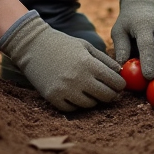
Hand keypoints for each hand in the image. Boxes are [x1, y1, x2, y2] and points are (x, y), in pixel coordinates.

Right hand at [0, 12, 125, 111]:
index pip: (115, 82)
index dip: (120, 84)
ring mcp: (65, 90)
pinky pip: (73, 109)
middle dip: (111, 94)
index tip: (118, 84)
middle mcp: (78, 78)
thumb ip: (105, 60)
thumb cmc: (63, 44)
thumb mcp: (86, 47)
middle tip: (109, 90)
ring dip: (93, 98)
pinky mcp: (53, 98)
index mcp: (89, 63)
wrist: (33, 46)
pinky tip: (75, 93)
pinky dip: (77, 103)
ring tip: (89, 89)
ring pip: (91, 105)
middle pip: (106, 96)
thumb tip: (120, 74)